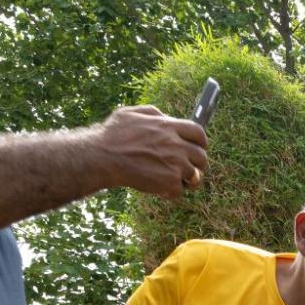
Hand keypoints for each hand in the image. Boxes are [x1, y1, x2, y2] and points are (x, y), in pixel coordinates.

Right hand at [94, 105, 209, 197]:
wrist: (103, 157)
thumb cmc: (112, 134)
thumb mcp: (132, 113)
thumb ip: (153, 113)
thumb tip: (165, 117)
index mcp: (169, 127)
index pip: (199, 133)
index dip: (201, 142)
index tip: (199, 147)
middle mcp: (176, 145)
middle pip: (202, 157)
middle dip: (198, 163)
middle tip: (189, 168)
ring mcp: (175, 165)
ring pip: (195, 176)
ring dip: (188, 180)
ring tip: (176, 181)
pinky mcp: (169, 183)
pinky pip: (179, 190)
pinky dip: (170, 192)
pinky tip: (160, 189)